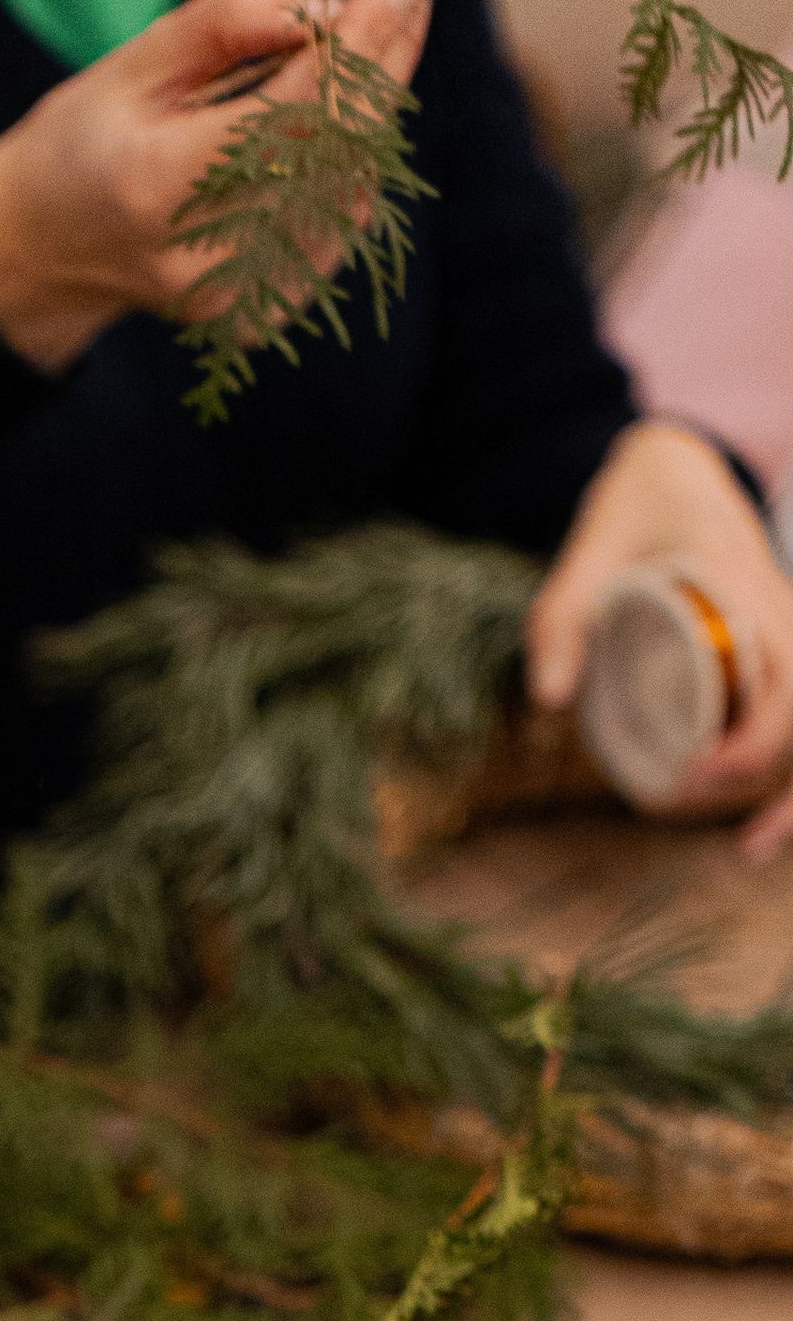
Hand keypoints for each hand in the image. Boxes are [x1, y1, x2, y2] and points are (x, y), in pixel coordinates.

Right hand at [0, 0, 433, 373]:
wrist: (43, 252)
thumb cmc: (82, 143)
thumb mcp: (131, 66)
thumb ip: (223, 26)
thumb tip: (317, 7)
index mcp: (157, 186)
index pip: (293, 113)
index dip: (361, 46)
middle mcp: (202, 254)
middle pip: (337, 153)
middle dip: (384, 67)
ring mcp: (233, 295)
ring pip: (351, 189)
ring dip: (370, 115)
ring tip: (349, 61)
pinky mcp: (256, 313)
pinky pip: (338, 228)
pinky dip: (350, 166)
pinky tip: (326, 132)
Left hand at [527, 420, 792, 850]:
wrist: (674, 470)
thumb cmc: (630, 511)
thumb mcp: (583, 555)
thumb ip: (559, 623)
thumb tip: (552, 705)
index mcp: (742, 584)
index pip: (784, 679)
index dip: (754, 742)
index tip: (694, 777)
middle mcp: (781, 609)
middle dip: (780, 783)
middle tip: (727, 837)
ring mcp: (785, 631)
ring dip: (791, 788)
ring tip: (749, 850)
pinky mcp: (777, 652)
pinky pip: (792, 715)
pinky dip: (783, 768)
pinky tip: (758, 820)